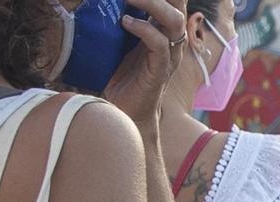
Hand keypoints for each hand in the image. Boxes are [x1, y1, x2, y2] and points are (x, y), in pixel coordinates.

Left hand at [103, 0, 186, 131]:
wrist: (126, 112)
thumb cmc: (120, 75)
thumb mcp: (120, 40)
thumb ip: (120, 18)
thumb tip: (100, 2)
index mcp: (163, 29)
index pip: (171, 1)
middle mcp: (171, 40)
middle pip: (178, 4)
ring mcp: (169, 55)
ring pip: (173, 20)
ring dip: (152, 3)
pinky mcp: (160, 70)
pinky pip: (160, 45)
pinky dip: (144, 29)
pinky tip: (125, 23)